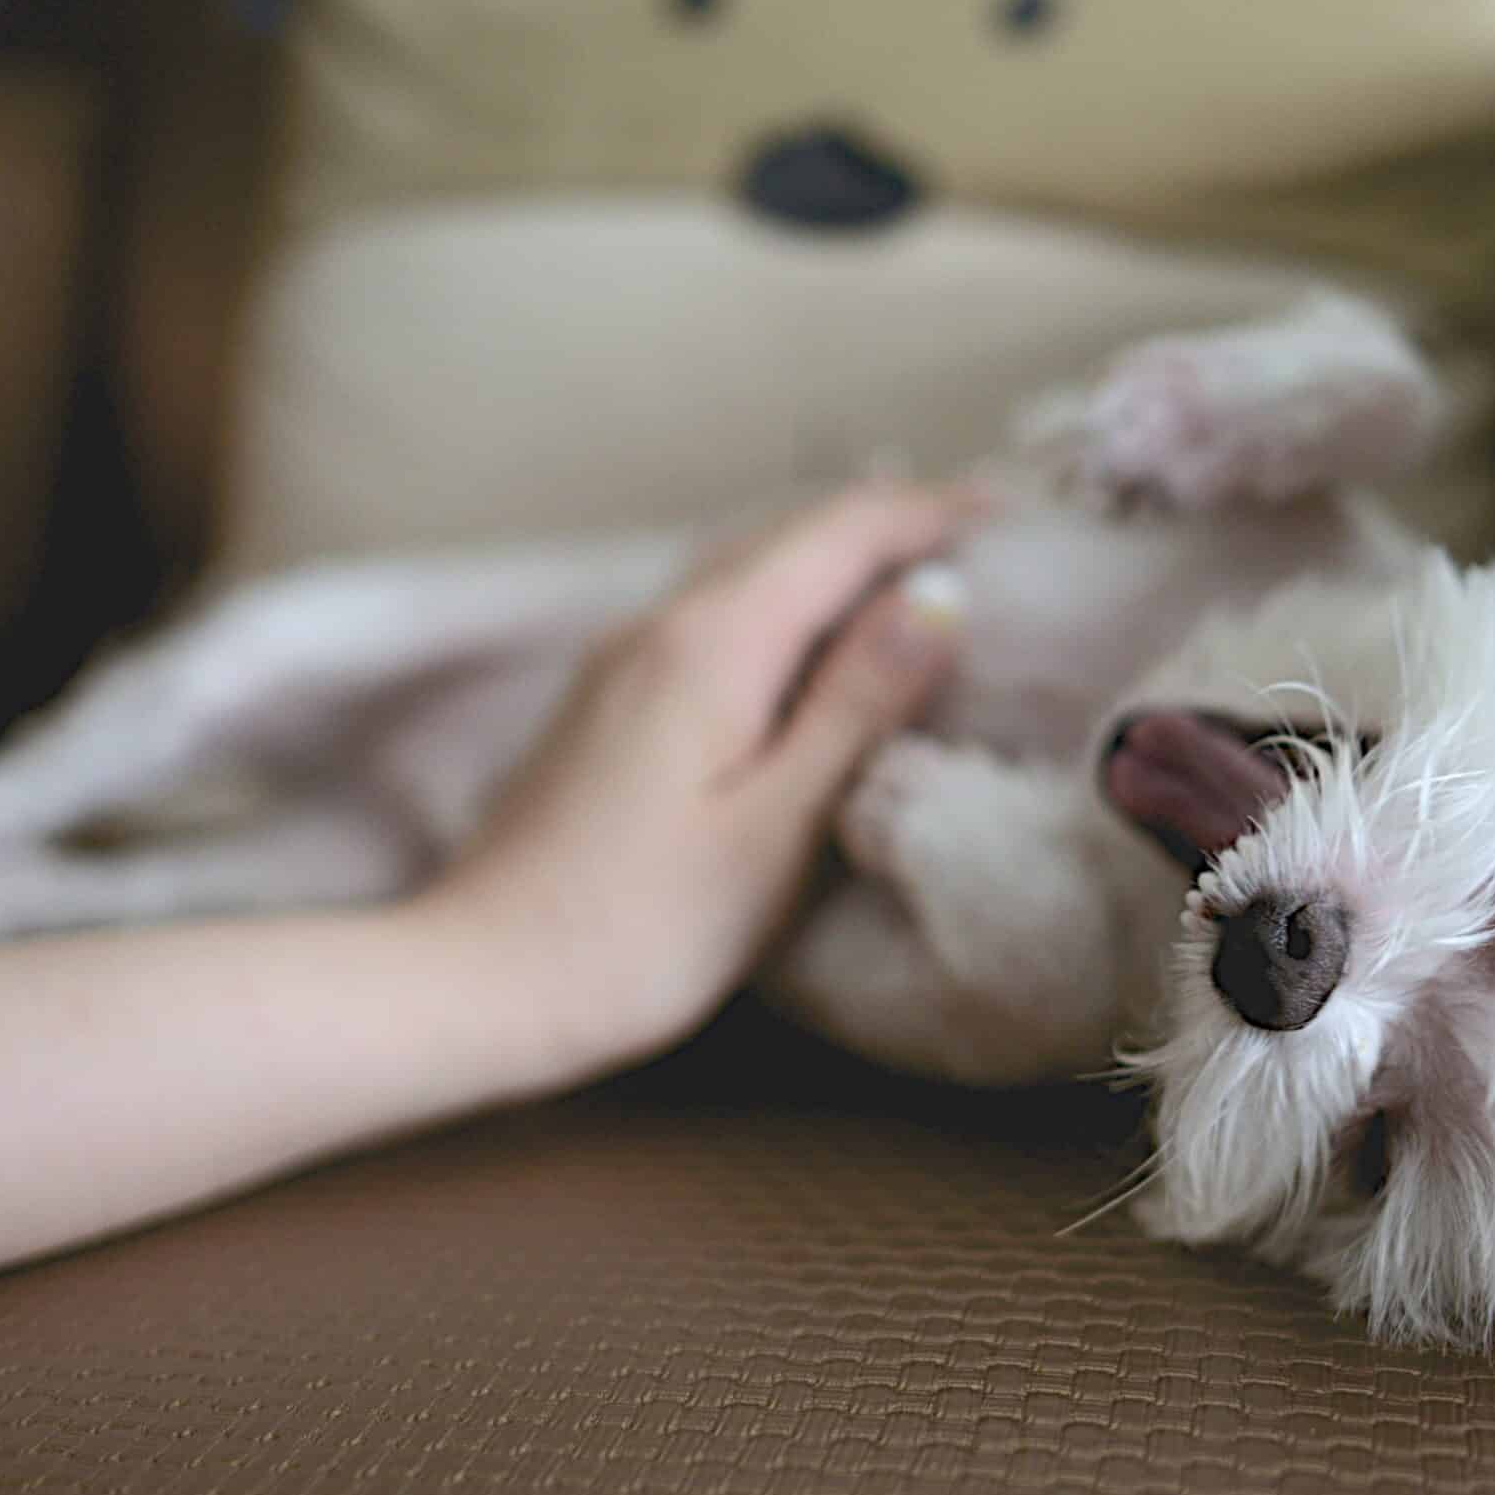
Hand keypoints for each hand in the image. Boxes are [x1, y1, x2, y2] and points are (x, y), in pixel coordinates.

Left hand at [414, 482, 976, 1082]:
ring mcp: (624, 658)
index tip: (1013, 517)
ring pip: (748, 566)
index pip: (841, 532)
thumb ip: (857, 705)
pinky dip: (786, 602)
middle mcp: (662, 624)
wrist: (480, 981)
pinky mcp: (607, 701)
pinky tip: (816, 646)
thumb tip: (937, 597)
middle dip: (890, 522)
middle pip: (791, 531)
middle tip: (984, 536)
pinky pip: (716, 612)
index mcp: (715, 642)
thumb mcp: (776, 826)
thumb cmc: (642, 928)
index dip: (931, 512)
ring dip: (836, 557)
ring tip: (918, 576)